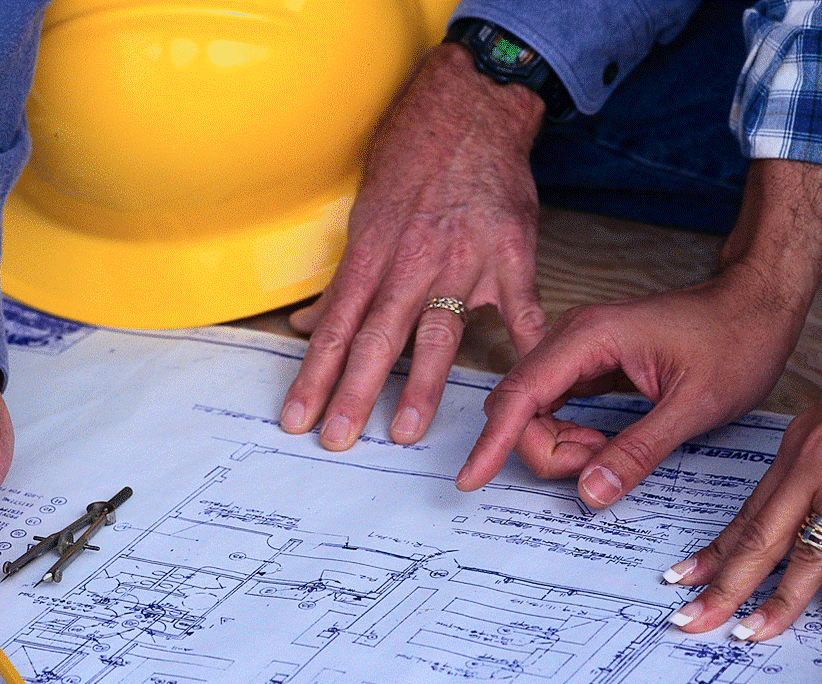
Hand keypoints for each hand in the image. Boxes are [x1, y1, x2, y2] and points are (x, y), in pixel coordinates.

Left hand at [279, 42, 548, 449]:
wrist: (470, 108)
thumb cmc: (413, 159)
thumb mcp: (363, 215)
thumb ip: (340, 281)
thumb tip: (305, 327)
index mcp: (372, 255)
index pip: (335, 326)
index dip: (314, 375)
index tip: (297, 416)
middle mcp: (411, 262)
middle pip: (375, 337)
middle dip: (353, 392)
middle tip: (338, 438)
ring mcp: (463, 261)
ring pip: (435, 332)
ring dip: (419, 385)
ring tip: (405, 431)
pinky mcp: (510, 255)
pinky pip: (519, 308)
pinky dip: (524, 346)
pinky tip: (522, 386)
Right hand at [456, 261, 809, 502]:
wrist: (760, 303)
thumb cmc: (736, 340)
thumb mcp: (693, 407)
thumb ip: (637, 452)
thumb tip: (589, 493)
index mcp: (589, 337)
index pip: (521, 396)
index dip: (493, 441)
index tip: (471, 478)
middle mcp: (572, 338)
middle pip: (519, 406)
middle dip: (544, 449)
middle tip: (599, 467)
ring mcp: (578, 349)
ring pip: (535, 409)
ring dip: (559, 444)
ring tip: (610, 454)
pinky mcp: (590, 362)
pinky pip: (557, 405)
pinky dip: (570, 434)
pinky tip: (601, 445)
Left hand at [665, 324, 821, 640]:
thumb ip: (815, 467)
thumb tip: (801, 508)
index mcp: (794, 452)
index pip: (747, 514)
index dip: (714, 552)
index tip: (684, 580)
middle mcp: (811, 465)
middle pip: (760, 537)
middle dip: (724, 585)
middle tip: (693, 619)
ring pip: (807, 548)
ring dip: (780, 597)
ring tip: (754, 632)